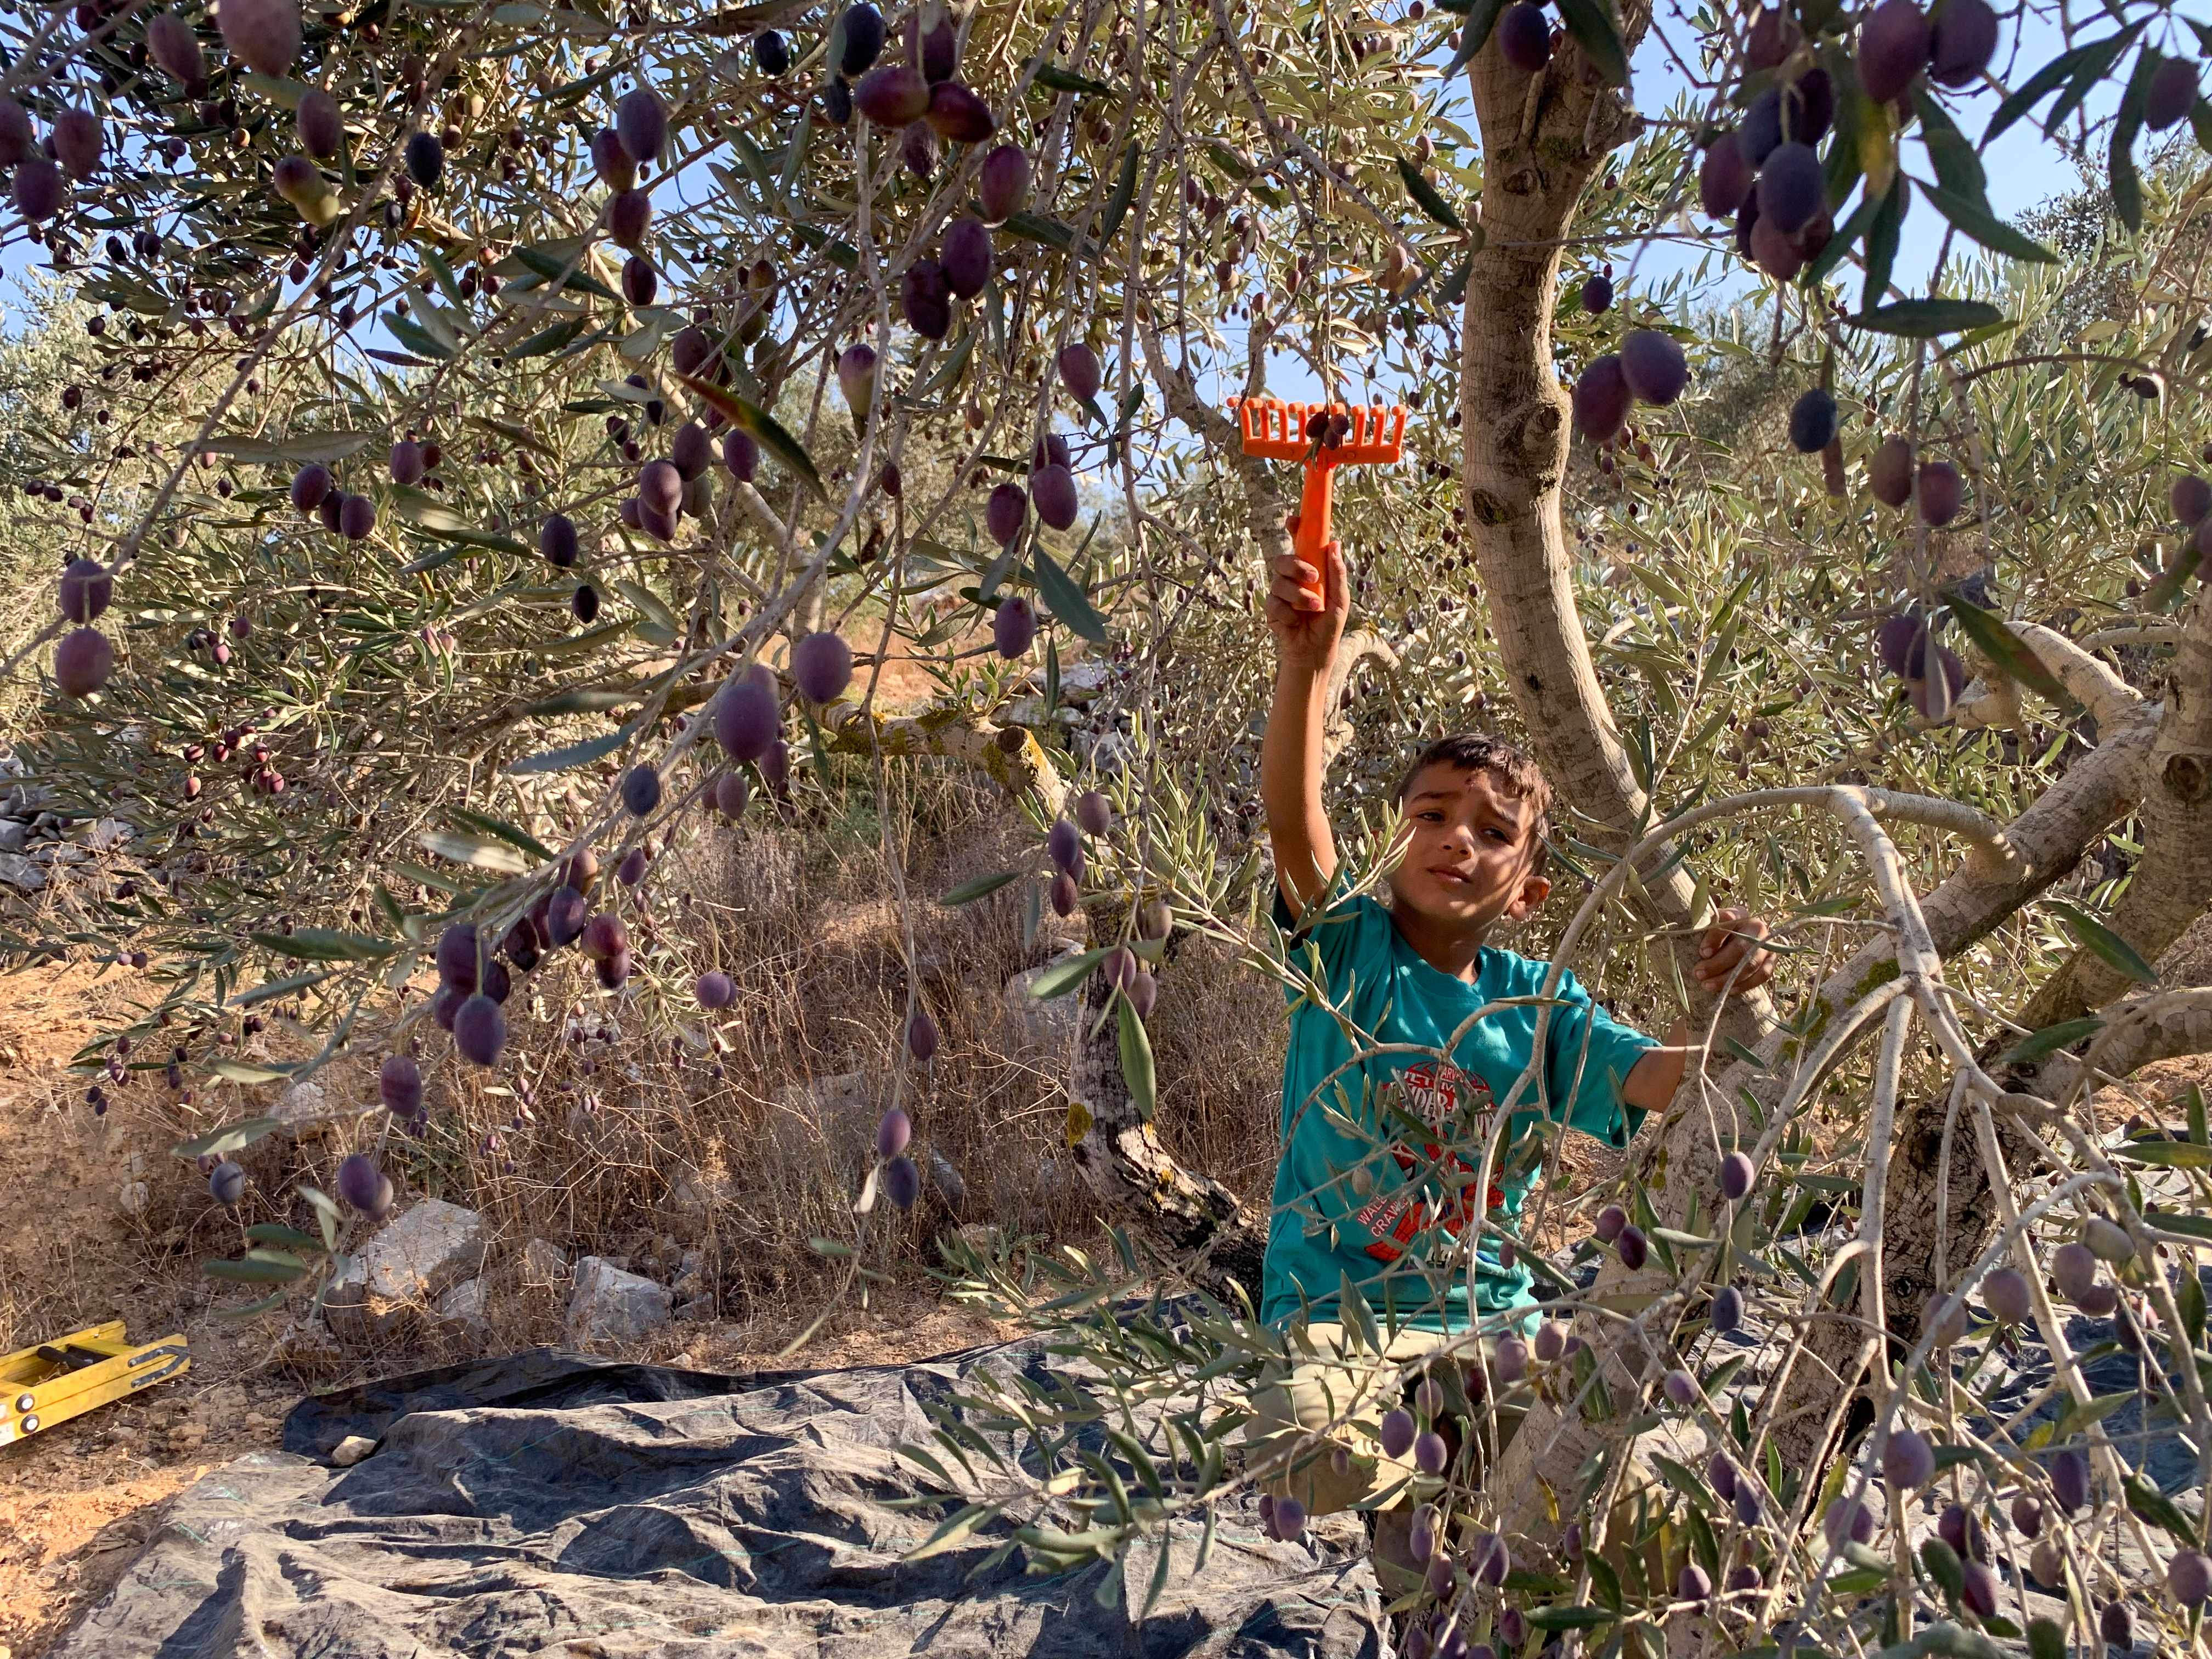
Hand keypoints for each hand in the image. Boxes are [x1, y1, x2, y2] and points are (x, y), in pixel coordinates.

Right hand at [1264, 513, 1348, 670]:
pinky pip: (1274, 603)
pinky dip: (1288, 613)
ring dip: (1298, 596)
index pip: (1300, 544)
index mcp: (1310, 570)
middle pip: (1283, 559)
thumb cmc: (1330, 623)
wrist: (1315, 651)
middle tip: (1313, 577)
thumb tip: (1335, 543)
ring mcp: (1280, 593)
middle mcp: (1293, 578)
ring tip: (1313, 609)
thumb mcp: (1340, 598)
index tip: (1294, 520)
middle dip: (1296, 566)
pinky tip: (1296, 622)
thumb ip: (1337, 572)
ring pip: (1279, 582)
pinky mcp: (1271, 609)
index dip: (1295, 529)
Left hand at [1694, 907, 1774, 996]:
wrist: (1738, 939)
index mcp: (1739, 914)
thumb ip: (1704, 931)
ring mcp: (1767, 945)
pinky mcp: (1772, 960)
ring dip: (1728, 978)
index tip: (1702, 952)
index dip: (1715, 937)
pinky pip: (1762, 975)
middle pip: (1740, 948)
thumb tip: (1703, 952)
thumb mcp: (1709, 927)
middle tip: (1698, 974)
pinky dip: (1745, 984)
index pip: (1728, 921)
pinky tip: (1729, 990)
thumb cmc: (1718, 933)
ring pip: (1751, 964)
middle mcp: (1757, 928)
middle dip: (1718, 964)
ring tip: (1708, 985)